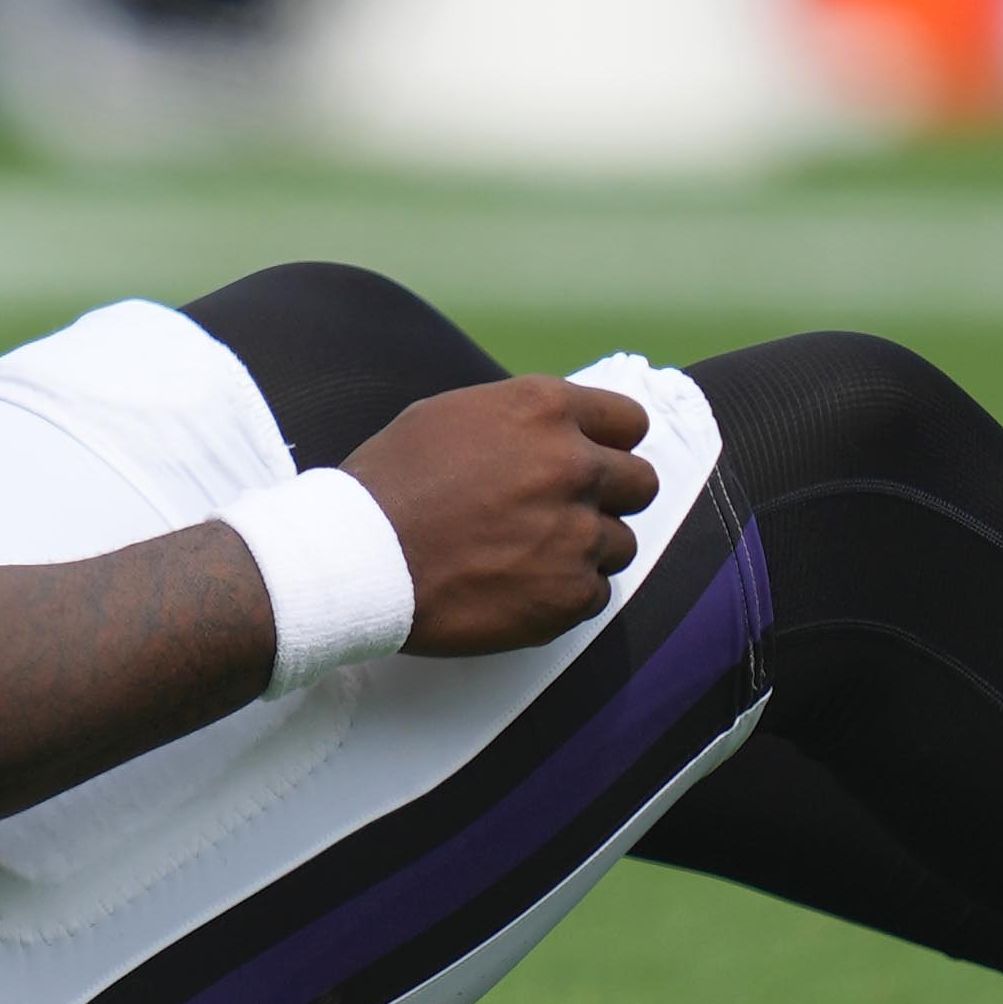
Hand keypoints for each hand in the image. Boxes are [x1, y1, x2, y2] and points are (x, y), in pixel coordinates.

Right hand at [347, 377, 660, 656]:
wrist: (361, 559)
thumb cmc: (391, 483)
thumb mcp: (450, 416)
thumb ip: (518, 421)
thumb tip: (552, 433)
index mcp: (544, 409)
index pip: (629, 421)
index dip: (611, 443)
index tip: (593, 459)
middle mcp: (574, 465)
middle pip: (641, 483)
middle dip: (610, 497)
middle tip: (564, 513)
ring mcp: (578, 533)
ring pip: (621, 544)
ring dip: (585, 550)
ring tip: (529, 556)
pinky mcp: (571, 594)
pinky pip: (595, 593)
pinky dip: (564, 594)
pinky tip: (517, 588)